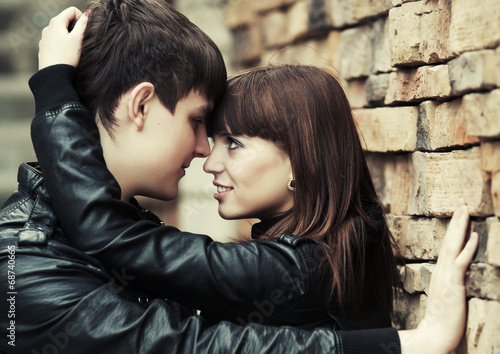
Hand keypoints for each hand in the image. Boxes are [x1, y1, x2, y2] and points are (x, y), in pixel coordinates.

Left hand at [38, 7, 89, 69]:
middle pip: (66, 21)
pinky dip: (62, 44)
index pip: (72, 11)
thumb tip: (87, 14)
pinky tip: (65, 54)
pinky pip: (55, 41)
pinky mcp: (44, 48)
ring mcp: (44, 38)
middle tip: (81, 42)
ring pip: (60, 31)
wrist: (53, 75)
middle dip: (75, 28)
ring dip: (69, 37)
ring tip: (73, 50)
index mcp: (56, 22)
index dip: (82, 18)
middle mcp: (48, 28)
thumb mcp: (78, 39)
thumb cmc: (66, 57)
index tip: (86, 31)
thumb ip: (83, 24)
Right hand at [399, 199, 477, 353]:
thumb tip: (454, 272)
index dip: (454, 227)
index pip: (447, 244)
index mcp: (440, 272)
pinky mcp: (453, 285)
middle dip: (456, 219)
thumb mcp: (445, 296)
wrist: (435, 335)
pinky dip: (466, 247)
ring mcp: (446, 276)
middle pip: (448, 238)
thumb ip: (449, 282)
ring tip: (465, 208)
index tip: (459, 212)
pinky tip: (473, 235)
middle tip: (462, 200)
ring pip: (452, 245)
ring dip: (460, 226)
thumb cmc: (441, 319)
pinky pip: (460, 262)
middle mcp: (441, 270)